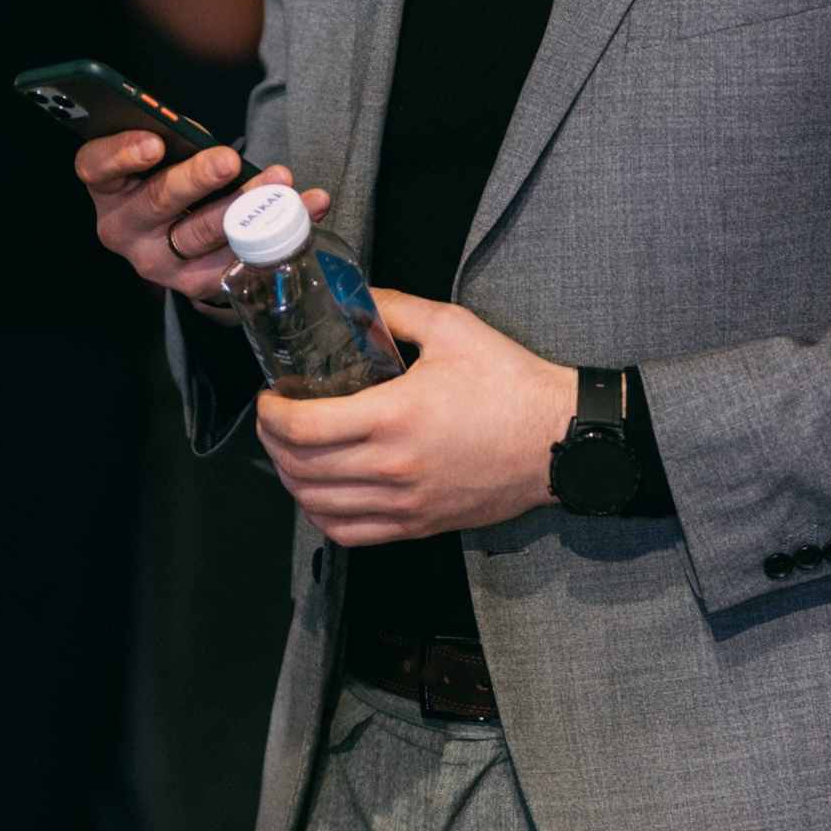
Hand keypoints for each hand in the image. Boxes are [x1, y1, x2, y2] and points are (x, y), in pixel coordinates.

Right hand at [74, 135, 331, 305]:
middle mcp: (122, 229)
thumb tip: (205, 138)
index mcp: (107, 186)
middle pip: (158, 201)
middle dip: (197, 179)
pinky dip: (279, 235)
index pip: (98, 167)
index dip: (123, 154)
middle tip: (228, 160)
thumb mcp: (164, 151)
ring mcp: (156, 262)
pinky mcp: (193, 285)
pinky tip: (307, 209)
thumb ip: (175, 139)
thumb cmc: (170, 173)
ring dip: (246, 207)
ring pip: (201, 234)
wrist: (179, 233)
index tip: (155, 143)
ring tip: (279, 183)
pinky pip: (236, 263)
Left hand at [256, 292, 576, 543]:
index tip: (271, 398)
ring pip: (316, 504)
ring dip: (290, 478)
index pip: (303, 427)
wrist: (560, 439)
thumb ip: (393, 309)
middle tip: (275, 419)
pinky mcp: (417, 524)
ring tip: (292, 452)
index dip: (271, 414)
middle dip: (272, 442)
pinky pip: (348, 533)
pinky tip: (320, 491)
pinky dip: (320, 514)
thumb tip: (351, 297)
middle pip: (299, 468)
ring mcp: (404, 503)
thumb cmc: (512, 385)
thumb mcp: (452, 328)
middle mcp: (393, 466)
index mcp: (395, 415)